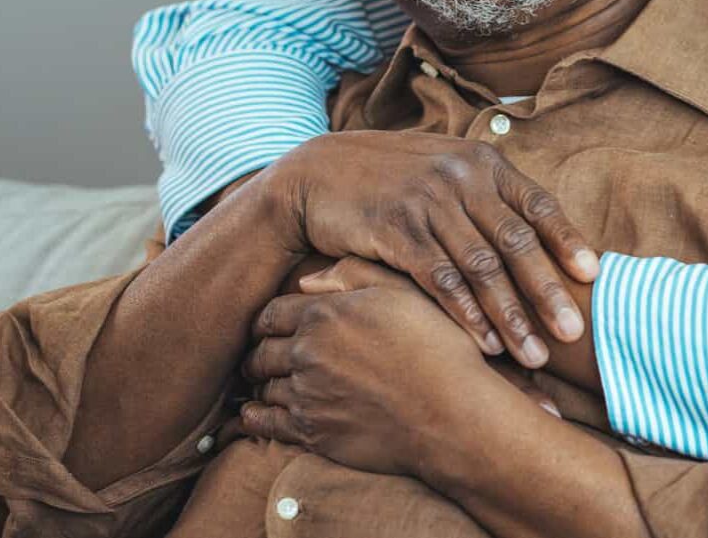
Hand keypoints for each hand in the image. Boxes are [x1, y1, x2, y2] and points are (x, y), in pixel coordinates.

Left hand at [239, 258, 514, 476]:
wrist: (452, 413)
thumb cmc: (436, 347)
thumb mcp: (404, 292)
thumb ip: (354, 274)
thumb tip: (306, 279)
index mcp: (326, 313)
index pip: (272, 313)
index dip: (269, 319)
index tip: (273, 326)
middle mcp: (307, 352)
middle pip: (261, 350)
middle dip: (262, 351)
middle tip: (267, 355)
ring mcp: (306, 395)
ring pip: (263, 385)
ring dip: (264, 383)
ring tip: (270, 382)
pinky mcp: (311, 432)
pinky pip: (264, 424)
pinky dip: (254, 417)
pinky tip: (255, 414)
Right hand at [266, 131, 596, 366]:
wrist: (320, 173)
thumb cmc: (395, 181)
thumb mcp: (448, 171)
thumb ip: (490, 197)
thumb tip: (543, 237)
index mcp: (483, 162)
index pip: (538, 204)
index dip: (567, 240)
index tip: (595, 276)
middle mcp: (462, 178)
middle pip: (516, 242)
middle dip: (548, 291)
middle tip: (574, 333)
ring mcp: (428, 203)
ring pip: (481, 268)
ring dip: (511, 316)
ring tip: (534, 356)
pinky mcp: (395, 229)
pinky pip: (439, 279)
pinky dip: (466, 315)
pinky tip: (485, 344)